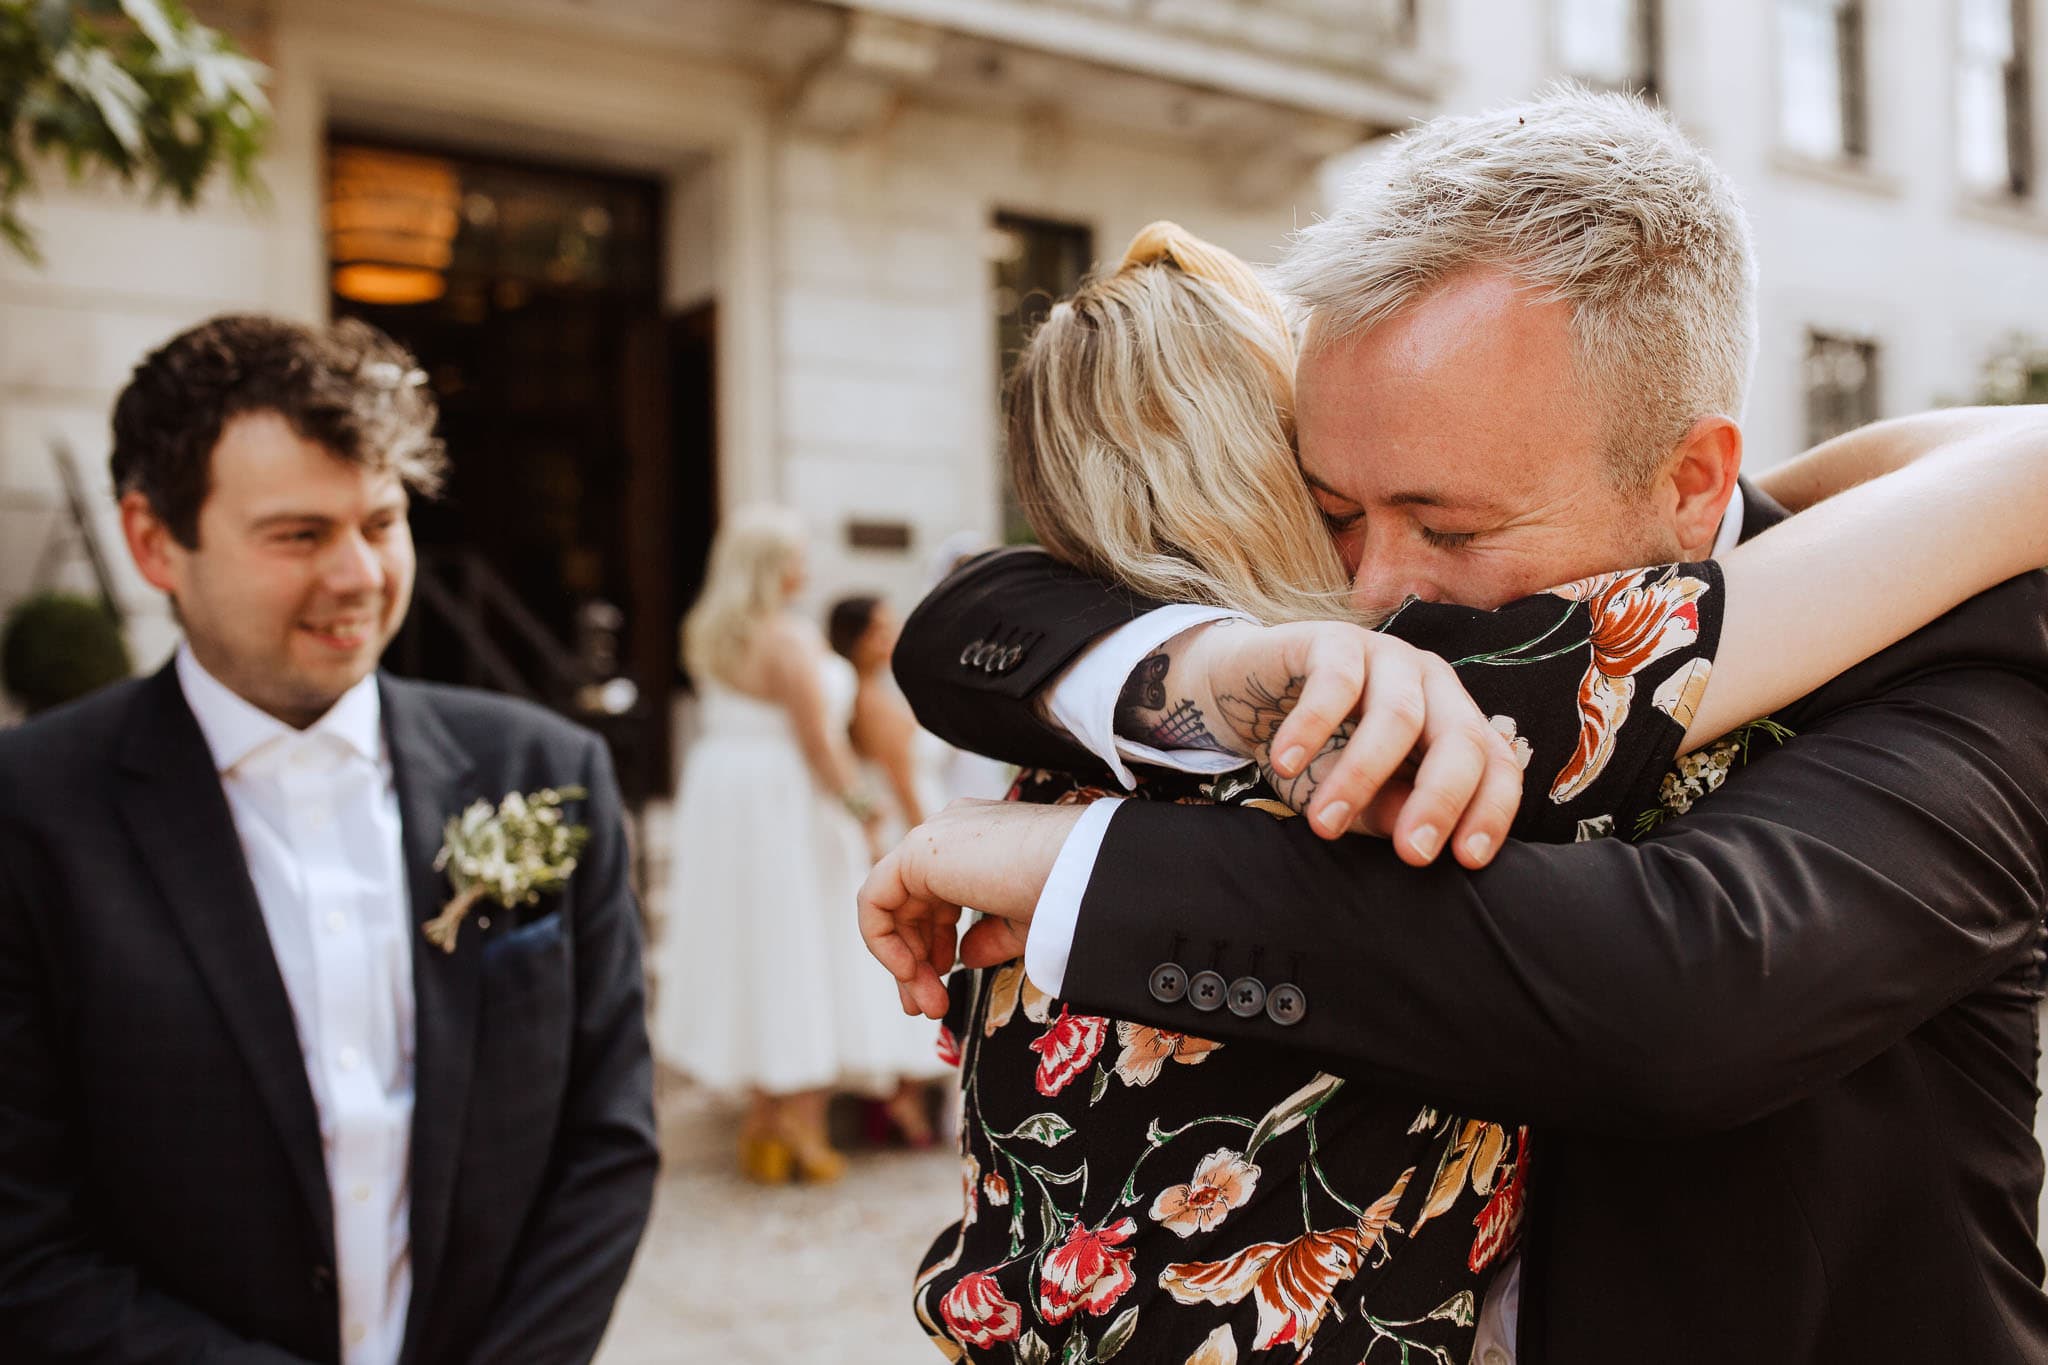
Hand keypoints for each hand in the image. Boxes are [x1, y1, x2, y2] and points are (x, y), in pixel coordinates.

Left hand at [858, 799, 1086, 1018]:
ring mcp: (932, 837)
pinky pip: (874, 900)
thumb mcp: (1024, 923)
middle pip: (912, 905)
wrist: (1078, 873)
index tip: (947, 984)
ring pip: (893, 908)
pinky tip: (910, 973)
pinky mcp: (915, 850)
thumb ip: (989, 937)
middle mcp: (951, 832)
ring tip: (927, 1005)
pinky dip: (883, 941)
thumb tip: (963, 956)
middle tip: (927, 1008)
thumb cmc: (1067, 896)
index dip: (936, 944)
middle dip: (916, 962)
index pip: (939, 894)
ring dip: (904, 962)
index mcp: (978, 840)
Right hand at [1184, 619, 1523, 866]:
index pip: (1494, 765)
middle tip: (1412, 852)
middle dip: (1441, 799)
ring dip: (1361, 776)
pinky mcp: (1335, 639)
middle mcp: (1431, 684)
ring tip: (1325, 823)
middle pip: (1460, 738)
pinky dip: (1311, 728)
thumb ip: (1389, 814)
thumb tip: (1417, 839)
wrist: (1244, 694)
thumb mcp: (1355, 799)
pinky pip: (1336, 682)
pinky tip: (1287, 764)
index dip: (1490, 810)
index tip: (1468, 859)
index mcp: (1451, 721)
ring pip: (1398, 714)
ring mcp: (1386, 655)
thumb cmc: (1313, 753)